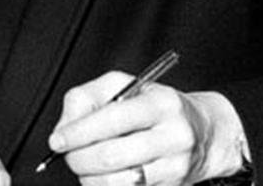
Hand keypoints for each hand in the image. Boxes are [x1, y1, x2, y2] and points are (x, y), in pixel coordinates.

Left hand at [49, 72, 243, 184]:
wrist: (204, 133)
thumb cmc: (153, 106)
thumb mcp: (121, 86)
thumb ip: (86, 98)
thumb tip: (64, 128)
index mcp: (161, 104)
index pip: (113, 119)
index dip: (79, 132)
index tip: (57, 140)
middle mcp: (174, 136)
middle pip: (112, 156)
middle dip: (78, 158)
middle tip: (67, 154)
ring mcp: (176, 167)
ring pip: (119, 183)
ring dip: (89, 178)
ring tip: (85, 166)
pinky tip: (103, 175)